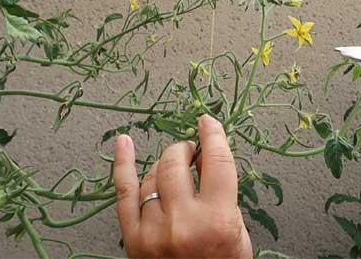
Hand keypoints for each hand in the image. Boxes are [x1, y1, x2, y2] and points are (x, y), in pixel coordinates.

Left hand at [113, 114, 252, 257]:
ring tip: (174, 170)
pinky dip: (122, 164)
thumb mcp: (238, 233)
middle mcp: (182, 223)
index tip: (208, 123)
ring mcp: (153, 230)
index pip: (216, 162)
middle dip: (185, 150)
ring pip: (154, 174)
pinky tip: (123, 143)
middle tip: (190, 153)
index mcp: (216, 221)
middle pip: (176, 163)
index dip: (212, 135)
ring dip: (165, 165)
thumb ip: (224, 195)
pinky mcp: (132, 238)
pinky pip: (123, 191)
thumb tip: (204, 159)